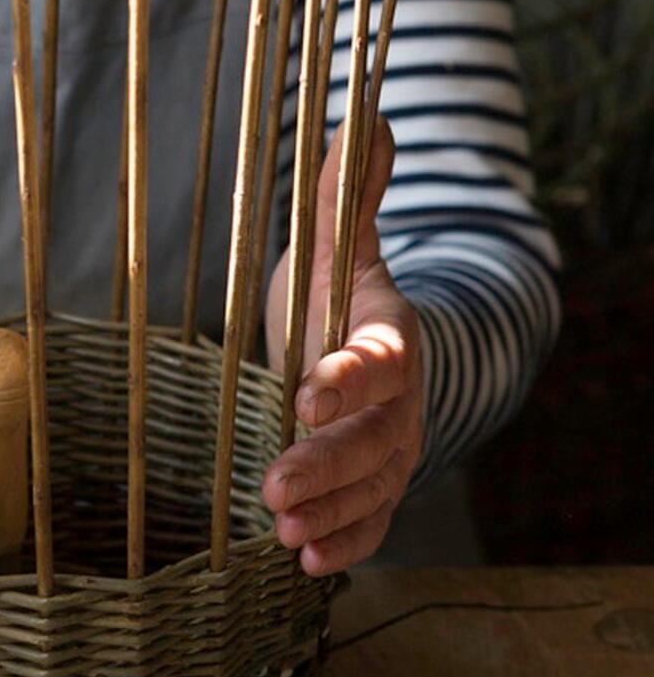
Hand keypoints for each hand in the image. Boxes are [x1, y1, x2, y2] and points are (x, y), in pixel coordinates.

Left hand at [262, 118, 423, 576]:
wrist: (366, 351)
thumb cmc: (339, 298)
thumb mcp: (336, 248)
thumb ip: (345, 196)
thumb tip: (364, 114)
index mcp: (388, 336)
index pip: (379, 359)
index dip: (350, 376)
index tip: (308, 392)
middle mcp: (398, 401)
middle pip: (374, 438)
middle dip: (328, 464)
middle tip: (278, 488)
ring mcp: (390, 449)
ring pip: (372, 488)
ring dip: (331, 513)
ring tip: (285, 534)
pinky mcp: (373, 486)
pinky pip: (371, 521)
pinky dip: (346, 542)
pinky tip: (307, 562)